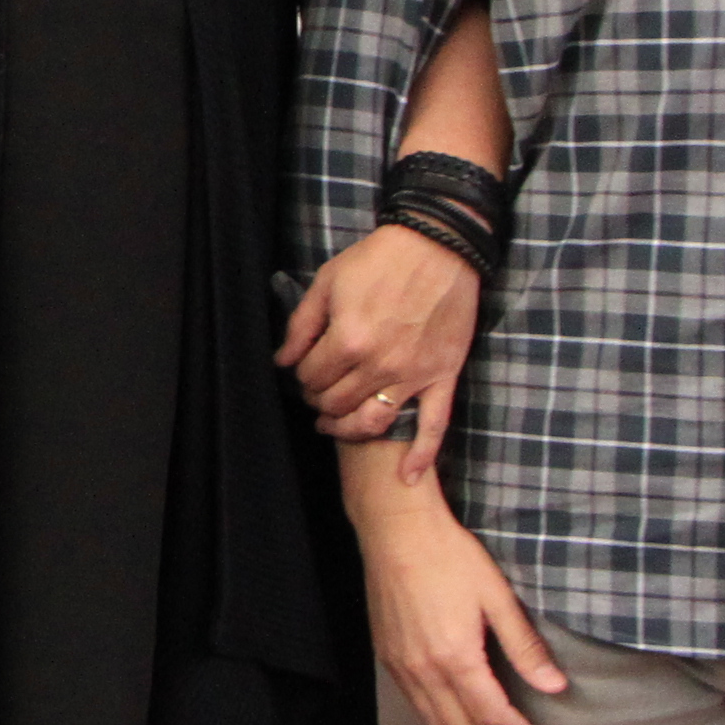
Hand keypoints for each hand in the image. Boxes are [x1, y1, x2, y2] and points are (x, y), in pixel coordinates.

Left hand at [279, 223, 479, 479]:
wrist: (439, 246)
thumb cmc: (380, 259)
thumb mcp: (328, 281)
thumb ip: (302, 325)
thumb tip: (282, 361)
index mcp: (348, 340)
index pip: (310, 378)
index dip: (300, 377)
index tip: (302, 371)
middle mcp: (379, 366)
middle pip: (336, 403)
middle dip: (318, 402)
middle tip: (316, 393)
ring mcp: (412, 376)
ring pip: (372, 422)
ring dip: (348, 430)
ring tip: (334, 426)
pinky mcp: (442, 378)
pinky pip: (434, 426)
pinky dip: (421, 456)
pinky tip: (407, 477)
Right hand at [343, 442, 563, 724]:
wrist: (395, 529)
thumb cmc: (449, 555)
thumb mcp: (497, 596)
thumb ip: (525, 646)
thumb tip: (555, 687)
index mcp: (455, 658)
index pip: (494, 717)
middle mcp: (423, 671)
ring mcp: (401, 667)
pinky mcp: (388, 656)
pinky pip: (417, 707)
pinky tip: (459, 722)